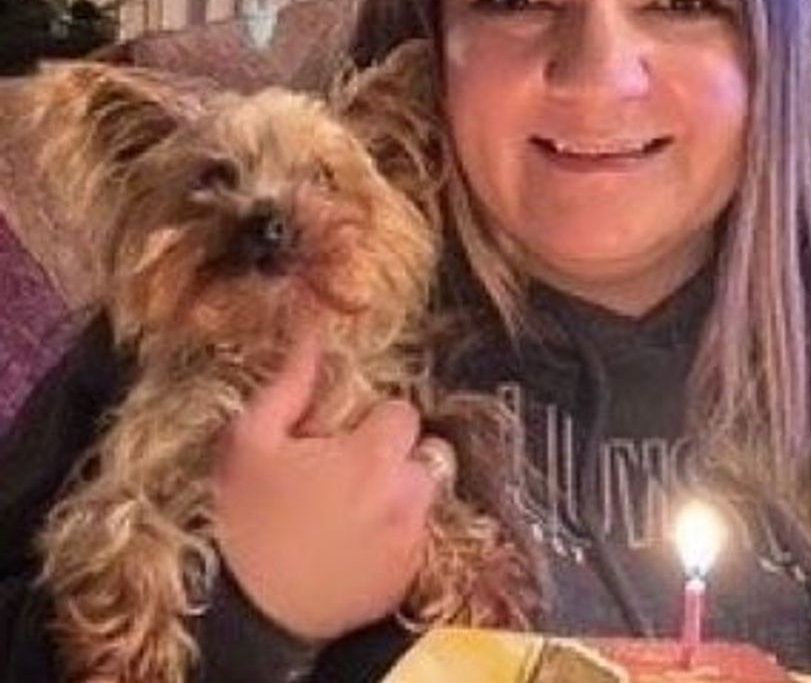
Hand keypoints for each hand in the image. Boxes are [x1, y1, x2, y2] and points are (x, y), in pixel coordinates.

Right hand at [212, 333, 439, 640]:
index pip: (404, 412)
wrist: (248, 615)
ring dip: (404, 491)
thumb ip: (291, 384)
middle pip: (426, 451)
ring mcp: (411, 538)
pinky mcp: (409, 574)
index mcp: (371, 457)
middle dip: (398, 453)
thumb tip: (311, 331)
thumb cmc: (245, 524)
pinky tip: (361, 537)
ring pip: (429, 493)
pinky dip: (401, 531)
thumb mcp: (251, 443)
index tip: (350, 434)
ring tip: (360, 504)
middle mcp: (404, 496)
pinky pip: (422, 535)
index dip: (376, 419)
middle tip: (355, 469)